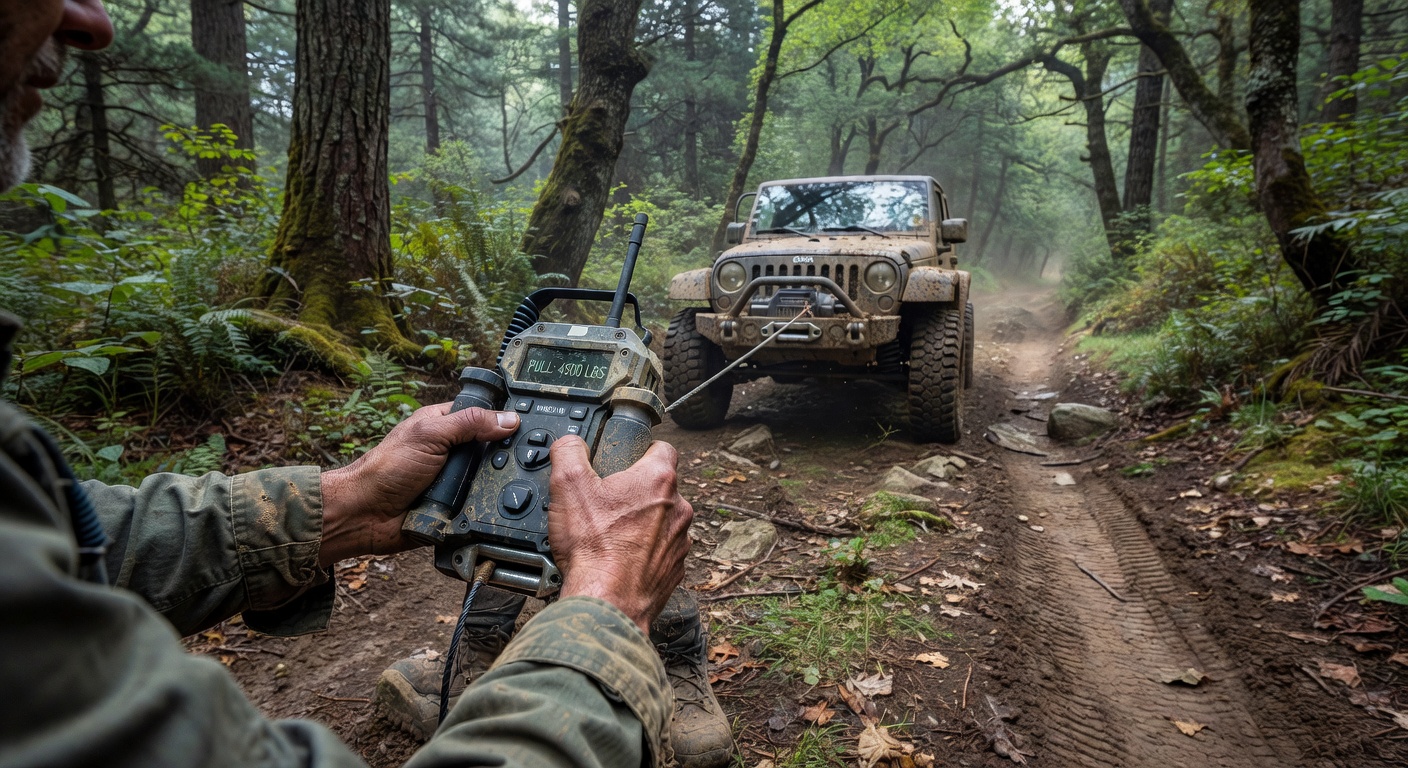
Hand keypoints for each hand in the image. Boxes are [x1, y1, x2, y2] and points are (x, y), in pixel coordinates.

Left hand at [318, 404, 519, 567]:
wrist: (365, 515)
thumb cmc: (387, 469)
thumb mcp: (430, 434)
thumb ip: (468, 423)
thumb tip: (509, 419)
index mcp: (444, 425)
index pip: (484, 416)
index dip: (504, 420)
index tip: (531, 426)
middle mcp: (451, 452)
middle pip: (492, 451)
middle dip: (503, 458)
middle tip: (526, 460)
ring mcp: (454, 481)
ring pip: (489, 481)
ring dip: (494, 486)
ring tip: (513, 488)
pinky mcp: (455, 507)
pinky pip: (480, 507)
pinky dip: (485, 508)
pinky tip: (498, 509)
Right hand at [546, 437, 693, 633]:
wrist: (608, 603)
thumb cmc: (594, 548)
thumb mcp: (568, 485)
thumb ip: (569, 452)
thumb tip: (570, 443)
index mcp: (658, 480)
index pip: (662, 448)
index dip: (642, 450)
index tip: (626, 459)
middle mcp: (678, 508)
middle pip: (660, 487)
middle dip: (636, 491)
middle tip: (606, 502)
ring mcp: (680, 541)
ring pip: (662, 521)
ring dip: (642, 524)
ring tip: (610, 534)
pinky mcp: (675, 568)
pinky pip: (661, 552)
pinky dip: (644, 553)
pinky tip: (619, 558)